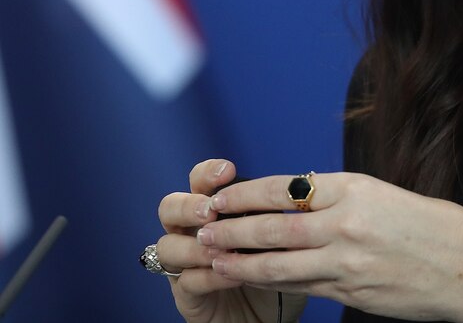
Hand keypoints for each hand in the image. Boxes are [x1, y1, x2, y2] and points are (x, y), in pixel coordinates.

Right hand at [156, 159, 304, 322]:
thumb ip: (267, 215)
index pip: (198, 180)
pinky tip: (236, 276)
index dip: (207, 172)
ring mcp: (184, 263)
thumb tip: (275, 198)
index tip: (228, 172)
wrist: (270, 311)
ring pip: (167, 245)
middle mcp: (192, 231)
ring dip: (196, 246)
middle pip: (169, 207)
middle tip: (210, 212)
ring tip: (224, 250)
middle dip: (188, 206)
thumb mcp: (277, 235)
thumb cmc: (272, 264)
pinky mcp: (185, 294)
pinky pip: (187, 280)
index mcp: (212, 208)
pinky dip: (211, 276)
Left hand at [196, 171, 462, 321]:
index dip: (247, 194)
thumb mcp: (387, 196)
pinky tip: (252, 281)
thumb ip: (344, 200)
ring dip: (241, 261)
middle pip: (275, 226)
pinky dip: (270, 283)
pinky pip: (302, 287)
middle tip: (202, 229)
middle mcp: (347, 222)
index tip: (220, 196)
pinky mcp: (353, 293)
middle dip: (234, 228)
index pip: (287, 188)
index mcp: (356, 188)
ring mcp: (348, 261)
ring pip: (281, 261)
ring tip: (212, 258)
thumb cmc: (435, 226)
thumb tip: (305, 202)